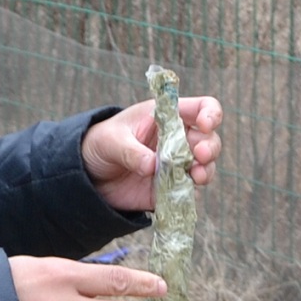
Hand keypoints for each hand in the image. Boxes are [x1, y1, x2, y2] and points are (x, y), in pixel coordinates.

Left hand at [82, 95, 223, 212]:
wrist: (89, 176)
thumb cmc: (101, 144)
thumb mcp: (111, 141)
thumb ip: (131, 151)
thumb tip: (152, 166)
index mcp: (167, 116)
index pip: (201, 107)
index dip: (210, 114)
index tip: (206, 124)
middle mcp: (178, 139)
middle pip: (209, 139)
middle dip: (210, 147)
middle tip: (200, 155)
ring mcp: (177, 165)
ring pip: (205, 167)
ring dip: (206, 171)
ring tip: (197, 176)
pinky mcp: (171, 188)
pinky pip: (189, 192)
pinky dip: (190, 193)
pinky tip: (182, 193)